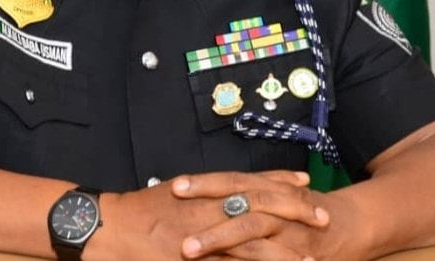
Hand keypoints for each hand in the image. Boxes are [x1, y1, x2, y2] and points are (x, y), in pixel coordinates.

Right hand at [86, 171, 315, 260]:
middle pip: (261, 207)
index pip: (251, 181)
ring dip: (285, 250)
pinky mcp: (195, 260)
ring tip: (312, 256)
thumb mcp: (177, 192)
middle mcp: (209, 208)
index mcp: (206, 190)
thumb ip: (205, 194)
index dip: (280, 180)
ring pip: (253, 242)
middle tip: (323, 215)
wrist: (111, 227)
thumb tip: (229, 193)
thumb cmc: (141, 210)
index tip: (305, 180)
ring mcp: (204, 237)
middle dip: (294, 211)